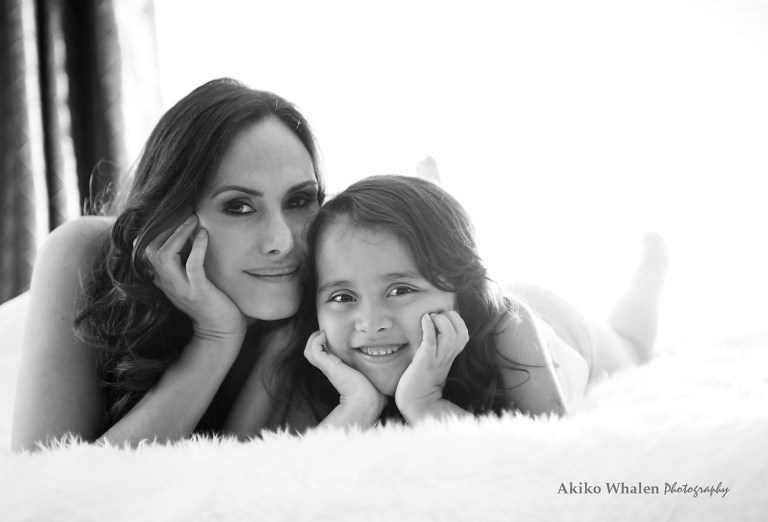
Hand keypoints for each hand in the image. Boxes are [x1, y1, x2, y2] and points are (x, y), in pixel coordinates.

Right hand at [145, 215, 245, 341]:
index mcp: (164, 279)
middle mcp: (167, 283)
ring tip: (193, 220)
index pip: (146, 250)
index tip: (175, 215)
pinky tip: (205, 234)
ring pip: (164, 256)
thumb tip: (190, 230)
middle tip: (185, 213)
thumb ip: (185, 260)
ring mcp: (181, 289)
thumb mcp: (192, 278)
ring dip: (178, 234)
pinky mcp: (198, 292)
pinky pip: (192, 265)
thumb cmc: (211, 301)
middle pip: (149, 250)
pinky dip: (198, 247)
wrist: (222, 330)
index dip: (157, 230)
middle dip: (165, 228)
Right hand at [304, 331, 387, 423]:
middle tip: (327, 332)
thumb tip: (390, 363)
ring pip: (310, 351)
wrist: (367, 403)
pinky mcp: (328, 366)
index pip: (324, 355)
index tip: (335, 336)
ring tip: (324, 333)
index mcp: (339, 369)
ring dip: (314, 338)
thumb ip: (376, 370)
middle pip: (312, 352)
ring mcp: (328, 367)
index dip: (326, 344)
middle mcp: (331, 368)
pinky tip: (325, 336)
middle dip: (317, 339)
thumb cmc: (374, 394)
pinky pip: (313, 350)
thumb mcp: (373, 375)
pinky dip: (315, 340)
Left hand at [395, 311, 468, 419]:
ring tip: (431, 318)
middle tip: (436, 317)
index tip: (442, 319)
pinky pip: (430, 340)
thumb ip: (438, 345)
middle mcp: (447, 356)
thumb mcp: (435, 359)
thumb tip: (432, 325)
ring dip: (440, 321)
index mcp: (451, 355)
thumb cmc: (421, 378)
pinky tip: (424, 319)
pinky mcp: (425, 361)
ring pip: (449, 335)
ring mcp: (437, 358)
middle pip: (461, 332)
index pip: (464, 334)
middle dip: (450, 318)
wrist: (416, 401)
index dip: (456, 321)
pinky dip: (428, 326)